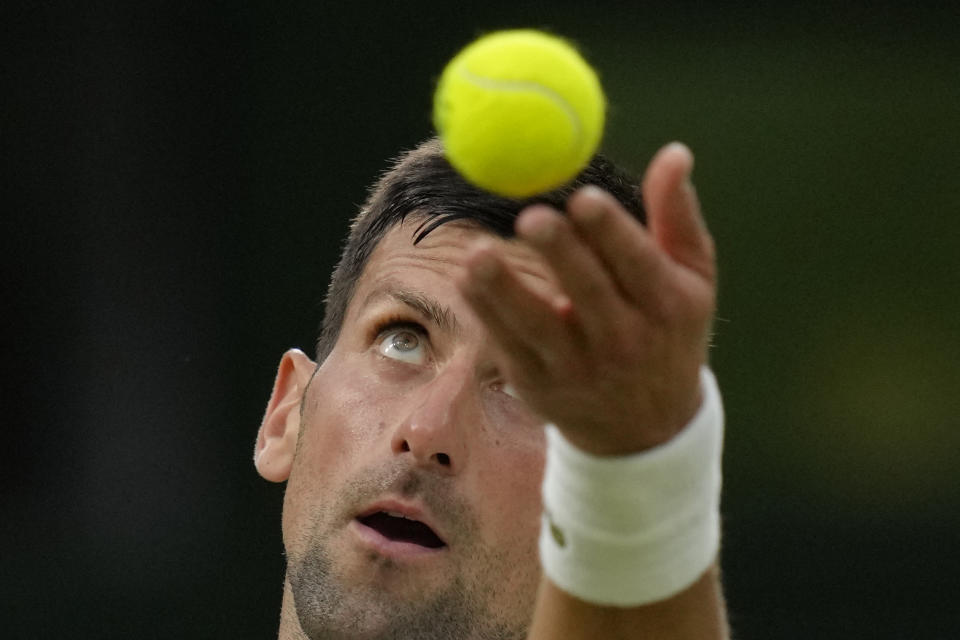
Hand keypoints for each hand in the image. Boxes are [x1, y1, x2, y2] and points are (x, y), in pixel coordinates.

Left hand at [457, 143, 716, 454]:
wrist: (646, 427)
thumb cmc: (668, 331)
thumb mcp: (690, 278)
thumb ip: (677, 216)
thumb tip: (675, 153)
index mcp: (667, 307)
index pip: (638, 265)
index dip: (611, 232)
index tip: (584, 197)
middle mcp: (625, 342)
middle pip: (588, 293)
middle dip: (560, 254)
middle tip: (532, 217)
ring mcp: (578, 368)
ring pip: (537, 325)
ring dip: (505, 289)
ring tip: (478, 254)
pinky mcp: (538, 384)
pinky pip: (507, 343)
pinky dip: (486, 311)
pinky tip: (468, 277)